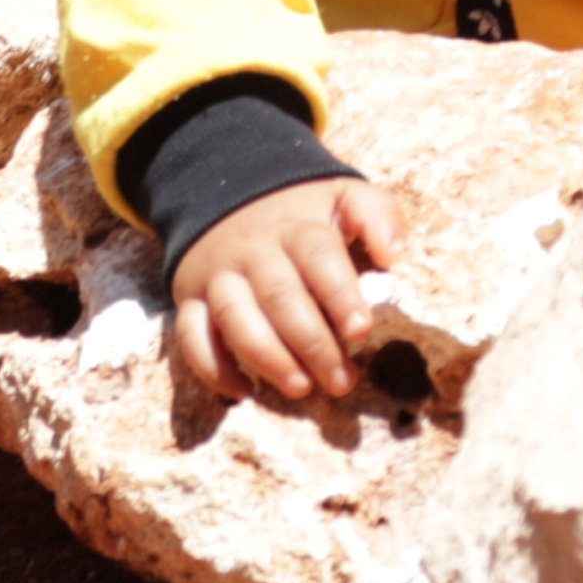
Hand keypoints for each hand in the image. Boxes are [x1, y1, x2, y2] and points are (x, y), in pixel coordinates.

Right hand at [168, 176, 402, 401]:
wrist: (225, 192)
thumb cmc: (301, 213)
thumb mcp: (343, 196)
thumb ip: (376, 216)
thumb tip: (393, 256)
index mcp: (295, 228)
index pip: (318, 256)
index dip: (340, 294)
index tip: (362, 331)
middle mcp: (252, 252)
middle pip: (280, 297)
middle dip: (313, 344)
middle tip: (342, 381)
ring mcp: (217, 277)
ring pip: (237, 319)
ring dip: (270, 359)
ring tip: (302, 388)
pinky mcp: (189, 299)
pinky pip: (192, 337)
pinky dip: (214, 369)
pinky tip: (245, 391)